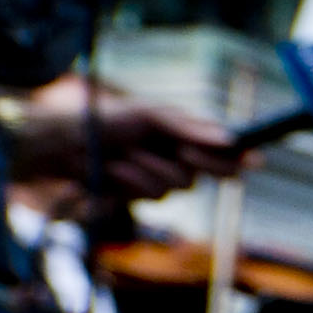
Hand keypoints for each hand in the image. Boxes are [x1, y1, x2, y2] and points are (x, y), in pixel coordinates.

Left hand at [6, 78, 244, 202]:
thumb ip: (189, 127)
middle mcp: (171, 156)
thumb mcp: (148, 115)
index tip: (255, 161)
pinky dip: (131, 182)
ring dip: (149, 170)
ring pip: (176, 187)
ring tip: (123, 156)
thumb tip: (229, 138)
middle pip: (202, 173)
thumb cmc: (102, 120)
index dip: (238, 156)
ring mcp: (153, 178)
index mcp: (179, 133)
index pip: (219, 148)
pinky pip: (150, 197)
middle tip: (176, 149)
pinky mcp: (134, 196)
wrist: (57, 144)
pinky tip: (112, 171)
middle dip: (187, 161)